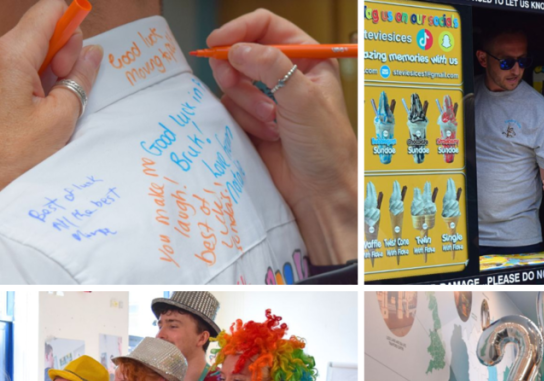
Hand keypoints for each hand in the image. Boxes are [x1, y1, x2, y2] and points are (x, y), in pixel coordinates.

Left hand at [0, 0, 102, 283]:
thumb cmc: (11, 158)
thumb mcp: (61, 118)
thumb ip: (80, 79)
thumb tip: (91, 55)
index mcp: (10, 55)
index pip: (48, 11)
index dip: (73, 18)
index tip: (87, 40)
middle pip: (38, 31)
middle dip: (63, 52)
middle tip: (71, 85)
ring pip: (28, 52)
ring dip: (50, 70)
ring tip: (55, 107)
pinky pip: (15, 70)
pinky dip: (35, 82)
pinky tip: (41, 112)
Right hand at [207, 9, 356, 264]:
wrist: (319, 191)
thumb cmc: (325, 146)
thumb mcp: (302, 98)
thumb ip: (270, 66)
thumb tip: (236, 49)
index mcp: (307, 60)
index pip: (267, 27)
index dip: (240, 30)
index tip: (218, 42)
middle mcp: (286, 75)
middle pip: (243, 51)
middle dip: (237, 70)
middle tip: (233, 82)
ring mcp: (267, 98)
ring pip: (233, 82)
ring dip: (247, 103)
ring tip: (271, 123)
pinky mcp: (252, 121)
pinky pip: (230, 108)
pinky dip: (244, 121)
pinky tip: (267, 136)